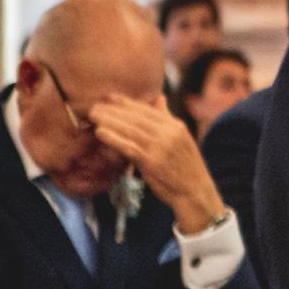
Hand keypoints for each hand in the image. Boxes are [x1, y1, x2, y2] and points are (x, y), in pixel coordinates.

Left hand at [88, 98, 224, 232]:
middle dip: (114, 110)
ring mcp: (161, 148)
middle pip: (137, 118)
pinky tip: (100, 133)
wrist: (195, 191)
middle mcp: (170, 133)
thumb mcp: (181, 139)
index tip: (109, 97)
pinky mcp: (152, 162)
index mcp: (176, 126)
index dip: (127, 102)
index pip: (148, 110)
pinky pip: (129, 147)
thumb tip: (159, 98)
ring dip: (109, 121)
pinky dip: (113, 138)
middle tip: (94, 106)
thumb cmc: (185, 167)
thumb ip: (167, 118)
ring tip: (93, 115)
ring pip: (131, 130)